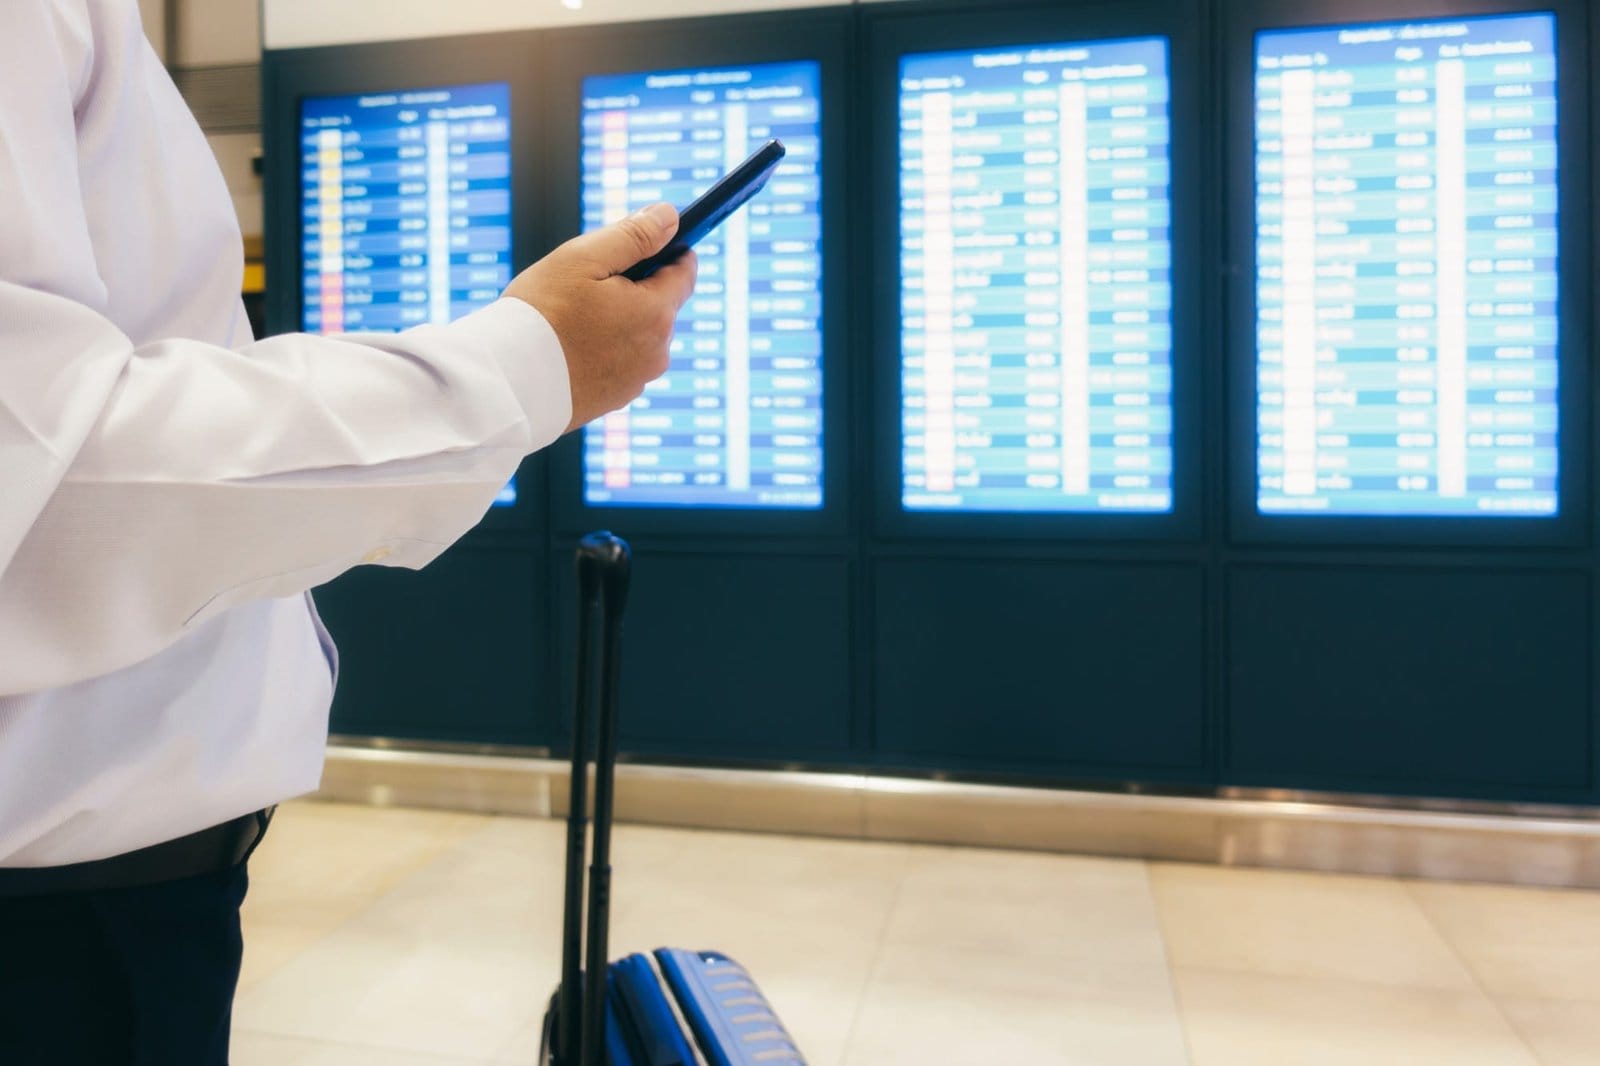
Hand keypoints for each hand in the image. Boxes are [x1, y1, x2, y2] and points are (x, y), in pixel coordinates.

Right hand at [503, 202, 697, 432]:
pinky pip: (621, 362)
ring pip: (640, 335)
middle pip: (660, 304)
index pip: (685, 272)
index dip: (671, 251)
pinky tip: (572, 346)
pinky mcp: (617, 399)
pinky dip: (605, 349)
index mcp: (656, 313)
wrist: (508, 385)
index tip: (649, 242)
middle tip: (589, 284)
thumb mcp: (583, 259)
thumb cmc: (541, 315)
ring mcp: (638, 380)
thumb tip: (670, 216)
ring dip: (621, 320)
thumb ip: (633, 235)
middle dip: (636, 287)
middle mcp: (658, 351)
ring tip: (575, 318)